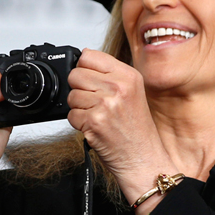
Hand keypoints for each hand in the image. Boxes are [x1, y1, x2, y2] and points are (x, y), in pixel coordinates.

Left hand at [67, 49, 177, 213]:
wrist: (143, 159)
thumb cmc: (137, 129)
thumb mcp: (132, 91)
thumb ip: (110, 73)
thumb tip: (85, 55)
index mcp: (128, 75)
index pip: (89, 55)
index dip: (85, 69)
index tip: (92, 81)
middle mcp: (118, 87)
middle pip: (75, 74)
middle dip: (80, 89)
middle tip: (96, 102)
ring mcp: (106, 104)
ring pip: (71, 95)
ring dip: (79, 108)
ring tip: (98, 115)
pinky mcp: (94, 122)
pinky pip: (71, 114)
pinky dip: (79, 124)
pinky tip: (95, 127)